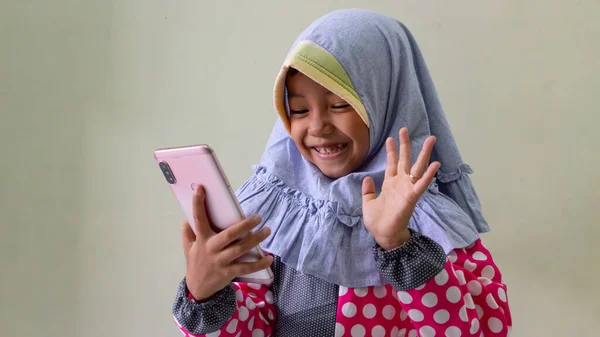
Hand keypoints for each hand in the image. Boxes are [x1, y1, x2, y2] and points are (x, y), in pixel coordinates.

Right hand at [182, 186, 272, 300]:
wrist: (198, 289)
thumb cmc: (196, 263)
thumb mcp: (189, 248)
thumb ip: (188, 234)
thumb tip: (186, 219)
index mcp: (201, 240)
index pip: (198, 219)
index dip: (198, 204)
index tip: (200, 188)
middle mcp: (211, 249)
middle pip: (229, 235)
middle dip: (244, 225)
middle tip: (258, 217)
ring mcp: (221, 262)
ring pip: (240, 249)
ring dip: (255, 240)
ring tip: (267, 230)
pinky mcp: (229, 273)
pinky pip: (246, 267)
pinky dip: (258, 264)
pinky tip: (269, 258)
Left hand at [362, 128, 439, 249]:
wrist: (383, 235)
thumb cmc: (377, 220)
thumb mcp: (367, 203)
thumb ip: (368, 190)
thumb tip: (368, 178)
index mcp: (390, 183)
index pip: (392, 163)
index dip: (392, 150)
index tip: (391, 137)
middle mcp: (400, 183)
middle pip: (405, 159)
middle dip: (405, 144)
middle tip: (405, 128)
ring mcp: (407, 188)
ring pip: (417, 167)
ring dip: (424, 153)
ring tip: (431, 139)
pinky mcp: (412, 197)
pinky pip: (421, 184)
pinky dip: (428, 175)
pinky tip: (436, 164)